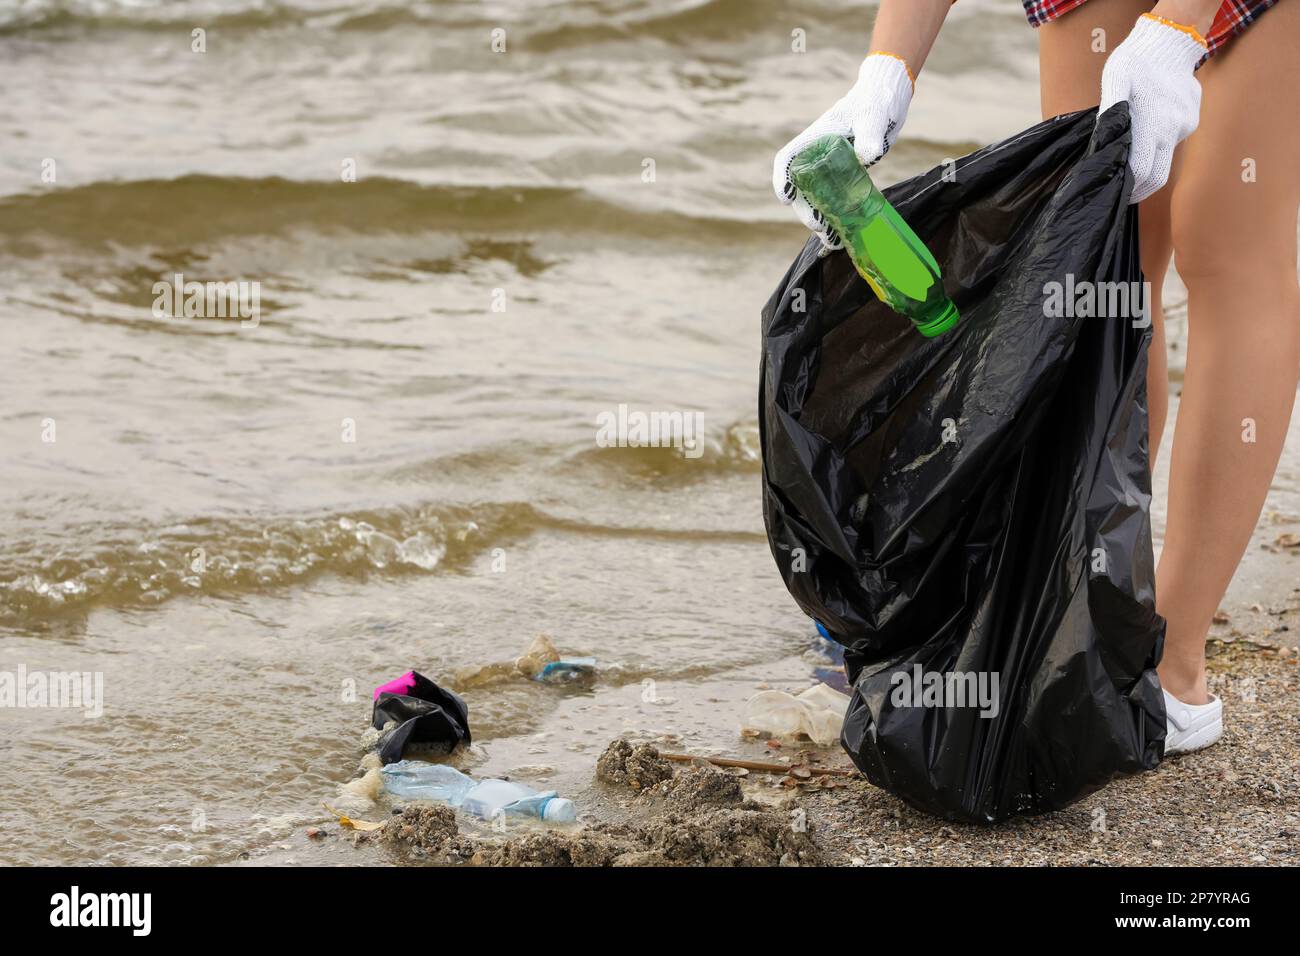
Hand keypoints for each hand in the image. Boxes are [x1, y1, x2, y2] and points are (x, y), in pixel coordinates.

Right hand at [773, 52, 913, 248]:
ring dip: (821, 220)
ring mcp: (830, 167)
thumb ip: (869, 136)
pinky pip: (835, 200)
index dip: (782, 180)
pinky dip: (837, 217)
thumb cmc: (876, 102)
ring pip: (816, 198)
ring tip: (831, 241)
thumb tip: (867, 156)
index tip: (786, 198)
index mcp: (815, 139)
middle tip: (820, 226)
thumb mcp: (872, 117)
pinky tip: (844, 234)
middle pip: (801, 188)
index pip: (788, 160)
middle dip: (806, 210)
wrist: (888, 99)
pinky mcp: (845, 175)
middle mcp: (818, 155)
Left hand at [1100, 14, 1206, 203]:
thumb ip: (1109, 113)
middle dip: (1140, 189)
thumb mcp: (1114, 81)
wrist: (1170, 40)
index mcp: (1152, 124)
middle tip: (1123, 192)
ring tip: (1130, 157)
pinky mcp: (1192, 120)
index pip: (1142, 171)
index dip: (1129, 189)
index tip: (1118, 196)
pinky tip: (1149, 127)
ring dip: (1149, 162)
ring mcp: (1185, 125)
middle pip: (1158, 176)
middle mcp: (1172, 129)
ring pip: (1165, 157)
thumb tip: (1103, 144)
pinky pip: (1173, 140)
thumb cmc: (1135, 61)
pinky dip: (1159, 142)